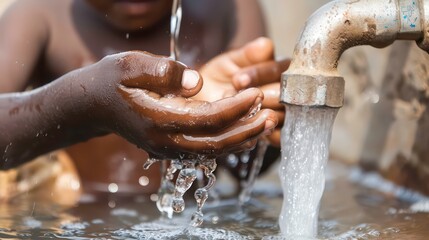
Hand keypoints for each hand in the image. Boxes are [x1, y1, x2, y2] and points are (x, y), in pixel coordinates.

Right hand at [82, 51, 277, 158]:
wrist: (90, 104)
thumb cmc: (109, 80)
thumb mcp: (130, 65)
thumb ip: (163, 71)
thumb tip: (196, 82)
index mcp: (157, 121)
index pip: (207, 119)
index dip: (235, 108)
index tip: (255, 93)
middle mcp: (163, 142)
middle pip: (215, 143)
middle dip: (245, 130)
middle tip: (270, 115)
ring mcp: (166, 148)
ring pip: (211, 151)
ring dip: (240, 140)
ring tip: (264, 125)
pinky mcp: (168, 147)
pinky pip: (203, 150)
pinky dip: (226, 142)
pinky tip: (243, 132)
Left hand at [195, 37, 289, 146]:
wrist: (204, 104)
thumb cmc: (218, 79)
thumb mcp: (227, 63)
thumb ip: (246, 55)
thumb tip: (263, 45)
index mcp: (275, 69)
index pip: (278, 68)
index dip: (259, 74)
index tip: (237, 80)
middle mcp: (282, 90)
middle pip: (284, 92)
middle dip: (261, 94)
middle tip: (239, 97)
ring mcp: (280, 112)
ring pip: (282, 113)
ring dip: (261, 115)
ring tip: (241, 114)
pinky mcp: (274, 131)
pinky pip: (279, 135)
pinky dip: (265, 133)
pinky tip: (249, 129)